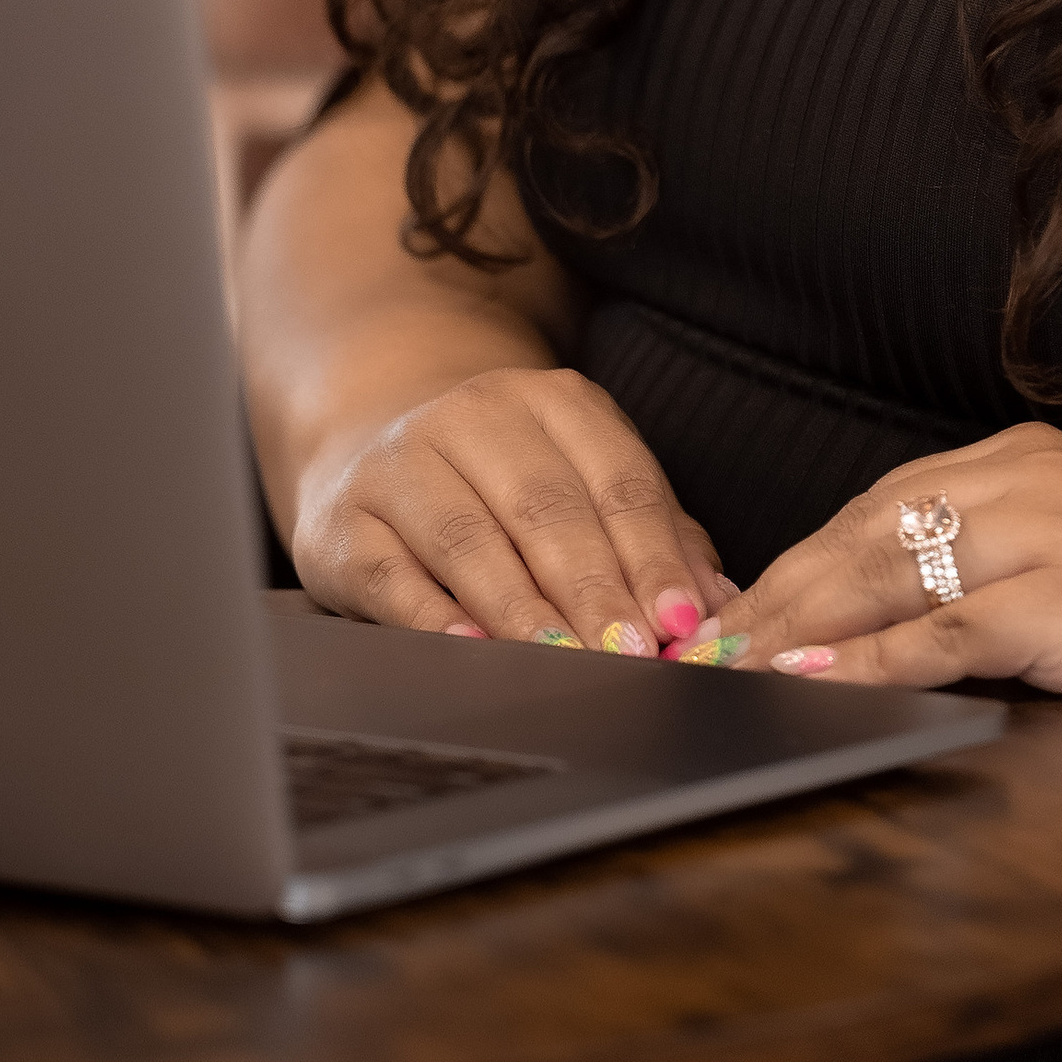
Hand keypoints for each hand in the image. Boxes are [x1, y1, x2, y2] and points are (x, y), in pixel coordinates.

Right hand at [293, 364, 732, 657]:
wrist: (373, 441)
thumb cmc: (503, 482)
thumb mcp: (583, 482)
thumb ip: (654, 536)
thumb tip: (718, 601)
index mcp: (554, 402)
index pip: (618, 479)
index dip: (653, 554)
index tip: (682, 621)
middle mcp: (476, 417)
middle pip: (548, 509)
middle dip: (596, 588)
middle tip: (631, 653)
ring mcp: (402, 464)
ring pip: (472, 540)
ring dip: (524, 609)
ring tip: (566, 660)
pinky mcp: (343, 522)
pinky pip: (394, 575)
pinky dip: (434, 617)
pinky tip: (471, 650)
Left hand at [680, 422, 1061, 731]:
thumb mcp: (1044, 582)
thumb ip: (951, 585)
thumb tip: (824, 635)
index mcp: (1024, 458)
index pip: (876, 505)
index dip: (795, 564)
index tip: (732, 617)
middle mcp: (1033, 475)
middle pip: (868, 532)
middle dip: (780, 597)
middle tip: (709, 652)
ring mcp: (1052, 528)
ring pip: (892, 573)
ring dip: (803, 630)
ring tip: (739, 672)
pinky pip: (942, 631)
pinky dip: (868, 665)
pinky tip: (817, 689)